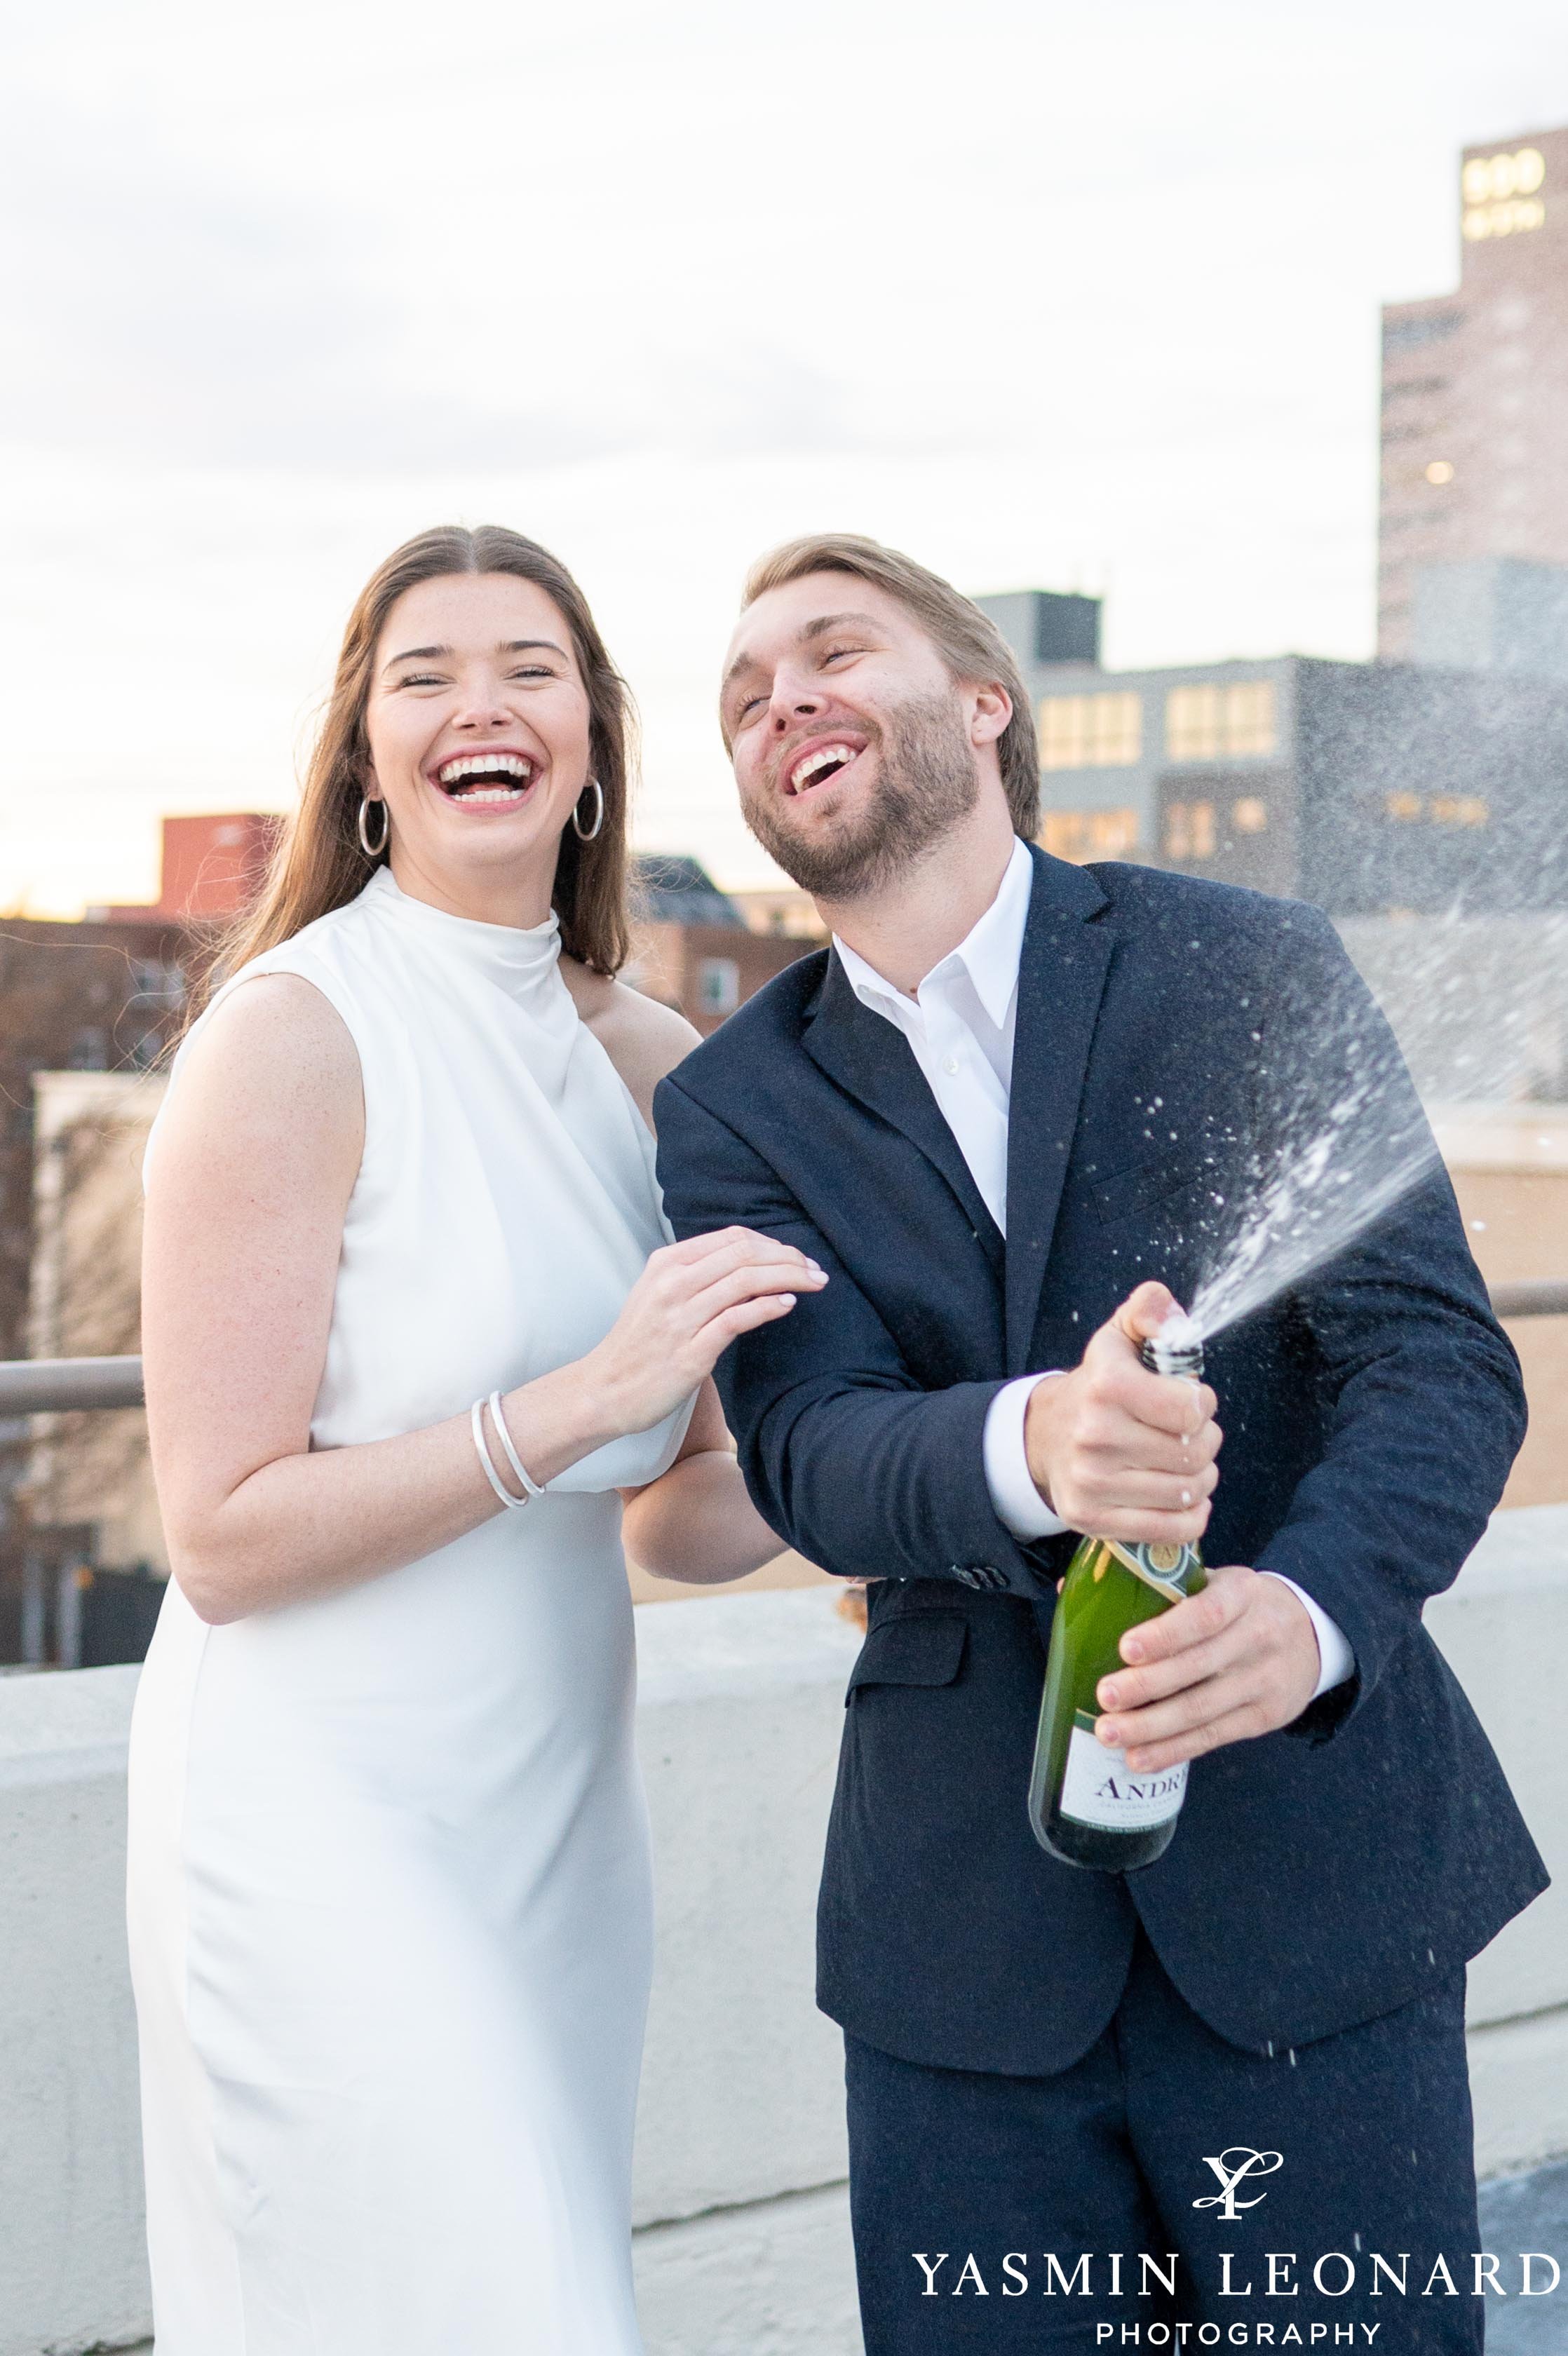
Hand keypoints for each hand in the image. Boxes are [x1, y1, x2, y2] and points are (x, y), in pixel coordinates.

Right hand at [583, 1227, 826, 1435]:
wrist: (605, 1390)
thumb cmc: (639, 1345)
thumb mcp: (658, 1294)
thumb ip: (695, 1275)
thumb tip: (748, 1264)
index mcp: (666, 1264)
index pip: (732, 1238)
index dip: (772, 1243)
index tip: (797, 1257)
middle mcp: (672, 1284)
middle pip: (744, 1253)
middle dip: (789, 1258)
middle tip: (816, 1270)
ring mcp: (680, 1318)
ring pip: (745, 1280)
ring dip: (789, 1278)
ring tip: (814, 1283)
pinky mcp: (690, 1352)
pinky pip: (737, 1319)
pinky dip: (768, 1307)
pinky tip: (788, 1305)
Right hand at [1023, 1281, 1219, 1544]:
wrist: (1045, 1435)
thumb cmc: (1099, 1385)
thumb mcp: (1120, 1335)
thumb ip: (1151, 1310)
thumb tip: (1169, 1319)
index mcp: (1107, 1386)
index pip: (1190, 1409)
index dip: (1202, 1403)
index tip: (1191, 1401)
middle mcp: (1095, 1436)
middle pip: (1194, 1454)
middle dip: (1205, 1441)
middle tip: (1190, 1434)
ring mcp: (1092, 1482)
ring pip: (1187, 1493)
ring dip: (1201, 1479)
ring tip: (1185, 1463)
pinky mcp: (1092, 1518)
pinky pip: (1170, 1529)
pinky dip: (1192, 1517)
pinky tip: (1184, 1498)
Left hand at [1092, 1566, 1321, 1770]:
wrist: (1311, 1632)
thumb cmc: (1238, 1604)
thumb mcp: (1213, 1580)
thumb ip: (1155, 1585)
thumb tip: (1070, 1589)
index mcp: (1241, 1593)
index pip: (1207, 1614)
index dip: (1167, 1633)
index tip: (1126, 1648)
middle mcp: (1258, 1636)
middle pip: (1199, 1667)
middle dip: (1147, 1686)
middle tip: (1104, 1696)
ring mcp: (1263, 1681)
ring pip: (1203, 1709)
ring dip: (1152, 1727)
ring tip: (1110, 1733)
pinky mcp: (1264, 1717)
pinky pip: (1213, 1737)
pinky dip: (1173, 1750)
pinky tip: (1140, 1758)